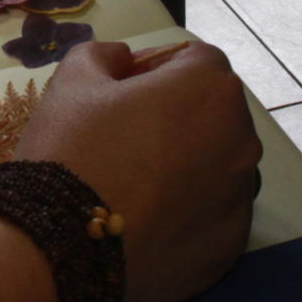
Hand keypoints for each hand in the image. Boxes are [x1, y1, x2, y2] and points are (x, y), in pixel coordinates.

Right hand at [13, 40, 261, 301]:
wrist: (59, 248)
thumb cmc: (71, 149)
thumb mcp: (73, 79)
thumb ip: (106, 54)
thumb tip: (125, 61)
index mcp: (211, 88)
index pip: (193, 61)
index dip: (153, 69)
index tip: (118, 93)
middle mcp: (242, 139)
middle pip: (212, 113)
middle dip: (176, 116)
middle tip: (123, 138)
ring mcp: (240, 197)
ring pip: (217, 165)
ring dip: (186, 164)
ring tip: (133, 184)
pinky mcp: (231, 246)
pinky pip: (212, 215)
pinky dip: (188, 212)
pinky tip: (144, 220)